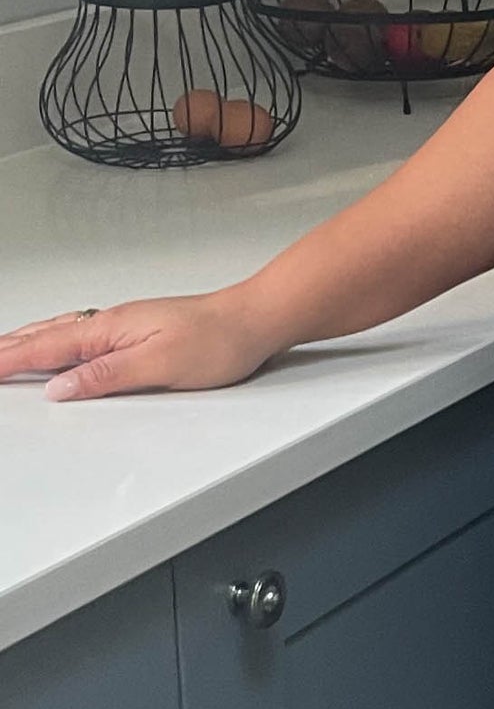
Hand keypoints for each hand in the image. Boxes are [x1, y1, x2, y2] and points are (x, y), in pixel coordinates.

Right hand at [0, 289, 277, 402]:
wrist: (254, 320)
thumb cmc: (217, 340)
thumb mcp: (158, 366)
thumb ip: (106, 377)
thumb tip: (60, 388)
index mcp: (109, 330)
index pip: (47, 349)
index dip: (10, 360)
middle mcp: (111, 323)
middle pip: (47, 336)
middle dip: (9, 348)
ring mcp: (124, 324)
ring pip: (62, 332)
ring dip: (29, 341)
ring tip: (4, 349)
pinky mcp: (138, 330)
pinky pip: (82, 334)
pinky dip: (56, 339)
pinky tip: (58, 343)